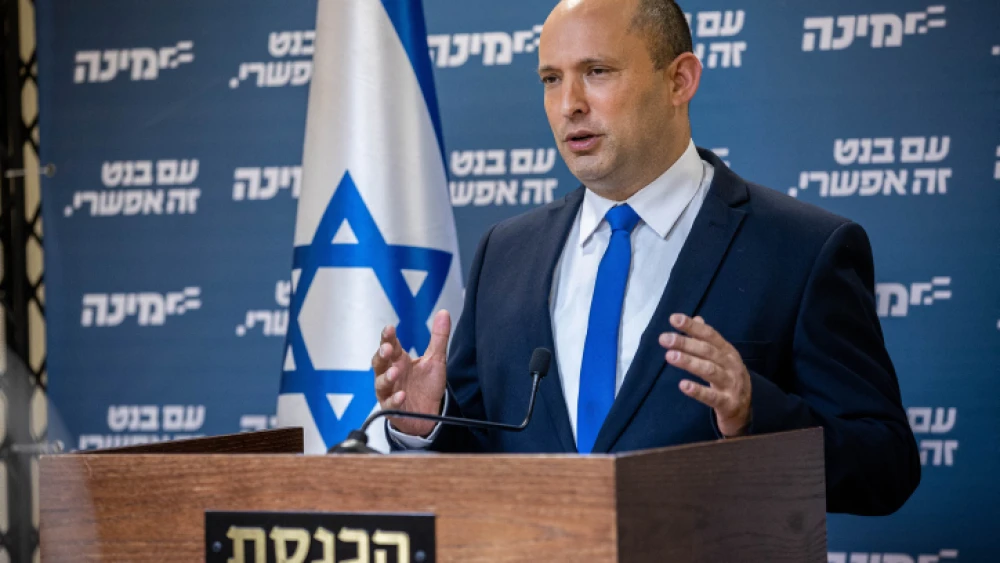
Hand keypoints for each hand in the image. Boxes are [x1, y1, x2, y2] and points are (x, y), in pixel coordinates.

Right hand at [372, 310, 450, 436]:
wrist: (430, 414)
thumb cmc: (427, 385)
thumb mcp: (436, 359)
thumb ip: (438, 337)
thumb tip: (444, 312)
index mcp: (398, 359)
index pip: (389, 344)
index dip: (387, 337)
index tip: (389, 329)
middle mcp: (390, 373)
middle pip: (379, 361)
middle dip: (381, 354)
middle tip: (387, 348)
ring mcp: (389, 391)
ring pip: (380, 383)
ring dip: (386, 377)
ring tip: (395, 372)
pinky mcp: (392, 409)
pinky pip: (390, 404)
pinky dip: (395, 399)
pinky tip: (402, 395)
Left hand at [658, 313, 751, 436]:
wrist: (746, 411)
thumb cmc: (728, 379)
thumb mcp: (721, 358)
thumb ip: (708, 340)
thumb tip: (697, 318)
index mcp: (728, 352)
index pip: (710, 335)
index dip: (692, 326)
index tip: (673, 319)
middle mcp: (731, 365)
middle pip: (707, 351)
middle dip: (685, 343)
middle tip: (664, 338)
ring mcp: (731, 384)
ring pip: (709, 370)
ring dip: (689, 362)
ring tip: (670, 356)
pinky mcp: (728, 403)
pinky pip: (712, 396)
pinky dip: (697, 390)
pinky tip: (683, 385)